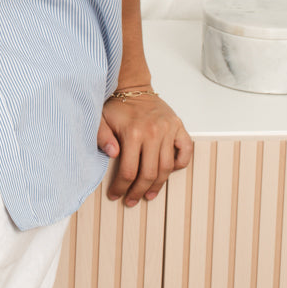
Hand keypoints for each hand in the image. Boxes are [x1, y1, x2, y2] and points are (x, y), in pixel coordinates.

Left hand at [96, 89, 192, 206]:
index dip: (121, 187)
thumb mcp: (100, 119)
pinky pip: (186, 150)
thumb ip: (101, 137)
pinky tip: (169, 171)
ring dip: (158, 185)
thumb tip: (112, 154)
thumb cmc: (116, 105)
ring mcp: (168, 129)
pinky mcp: (178, 126)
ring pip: (167, 167)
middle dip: (138, 191)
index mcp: (133, 132)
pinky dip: (181, 163)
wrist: (133, 87)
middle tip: (131, 200)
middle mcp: (153, 132)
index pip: (129, 170)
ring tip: (148, 194)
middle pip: (149, 173)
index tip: (115, 195)